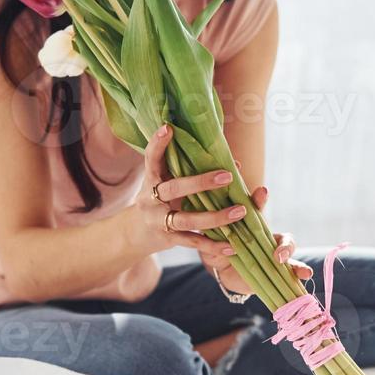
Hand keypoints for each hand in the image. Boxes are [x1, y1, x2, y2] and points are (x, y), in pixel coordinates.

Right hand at [136, 127, 310, 294]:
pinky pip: (192, 242)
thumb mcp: (167, 182)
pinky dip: (212, 245)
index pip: (152, 158)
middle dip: (201, 182)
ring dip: (215, 217)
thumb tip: (236, 163)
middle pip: (174, 189)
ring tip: (239, 212)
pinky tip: (232, 246)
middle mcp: (150, 199)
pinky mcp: (167, 239)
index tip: (168, 128)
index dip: (158, 144)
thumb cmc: (161, 198)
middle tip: (228, 176)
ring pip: (186, 219)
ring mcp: (157, 220)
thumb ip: (191, 171)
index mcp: (151, 179)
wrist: (135, 233)